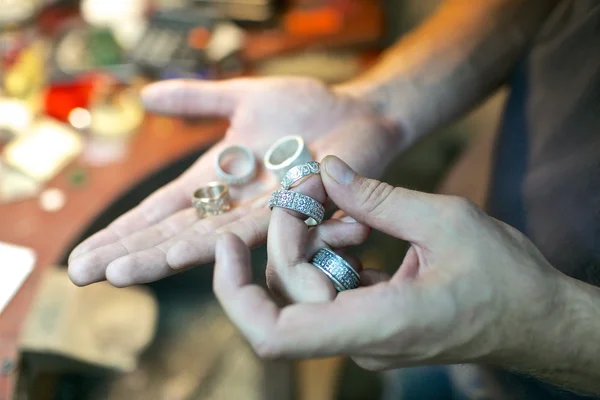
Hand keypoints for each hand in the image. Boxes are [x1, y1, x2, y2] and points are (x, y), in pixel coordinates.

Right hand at [68, 77, 401, 286]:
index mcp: (216, 181)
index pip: (160, 211)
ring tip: (122, 270)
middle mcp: (233, 204)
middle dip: (129, 251)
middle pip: (173, 231)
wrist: (358, 112)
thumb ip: (197, 100)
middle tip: (82, 273)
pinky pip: (256, 229)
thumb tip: (144, 96)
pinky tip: (183, 253)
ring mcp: (264, 210)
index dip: (123, 231)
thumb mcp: (242, 98)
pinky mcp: (296, 209)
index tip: (83, 253)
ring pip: (206, 239)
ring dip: (162, 254)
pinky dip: (222, 241)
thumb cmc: (306, 109)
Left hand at [213, 156, 562, 370]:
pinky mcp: (369, 319)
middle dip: (285, 232)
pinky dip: (328, 250)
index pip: (273, 334)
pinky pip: (327, 286)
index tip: (226, 244)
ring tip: (337, 200)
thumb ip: (380, 199)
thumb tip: (329, 170)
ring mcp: (362, 333)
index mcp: (376, 325)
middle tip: (311, 184)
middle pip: (286, 289)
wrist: (535, 317)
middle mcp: (359, 339)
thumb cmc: (506, 279)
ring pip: (303, 286)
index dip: (235, 292)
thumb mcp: (446, 222)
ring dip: (308, 238)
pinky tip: (353, 223)